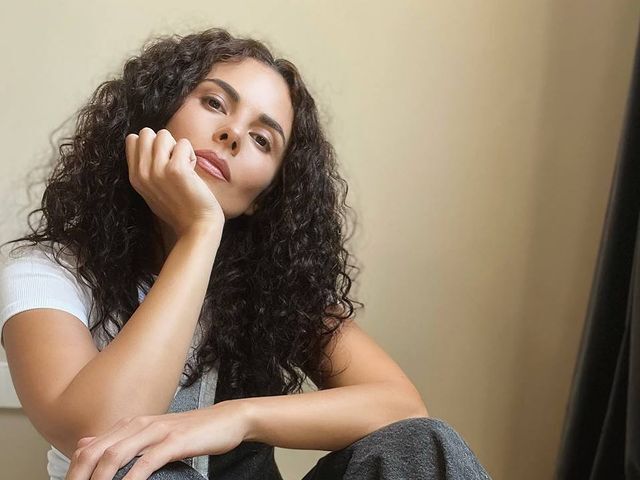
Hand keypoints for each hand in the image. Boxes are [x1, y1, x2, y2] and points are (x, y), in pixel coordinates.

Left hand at [65, 400, 248, 479]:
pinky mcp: (174, 441)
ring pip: (115, 455)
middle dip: (79, 476)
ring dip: (99, 479)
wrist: (226, 420)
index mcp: (131, 424)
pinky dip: (131, 478)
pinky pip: (146, 461)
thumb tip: (88, 443)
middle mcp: (139, 424)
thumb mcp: (153, 433)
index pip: (89, 447)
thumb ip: (123, 439)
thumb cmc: (191, 432)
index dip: (73, 471)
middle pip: (95, 451)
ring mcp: (156, 431)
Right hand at [125, 128, 224, 237]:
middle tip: (174, 163)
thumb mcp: (153, 189)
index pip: (132, 139)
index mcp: (135, 177)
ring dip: (178, 148)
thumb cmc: (180, 208)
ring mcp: (157, 171)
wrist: (197, 226)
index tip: (162, 162)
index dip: (151, 145)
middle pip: (146, 132)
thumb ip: (148, 168)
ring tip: (184, 168)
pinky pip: (184, 143)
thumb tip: (151, 142)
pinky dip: (191, 155)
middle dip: (163, 143)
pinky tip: (192, 172)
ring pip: (164, 134)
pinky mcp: (176, 169)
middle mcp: (142, 173)